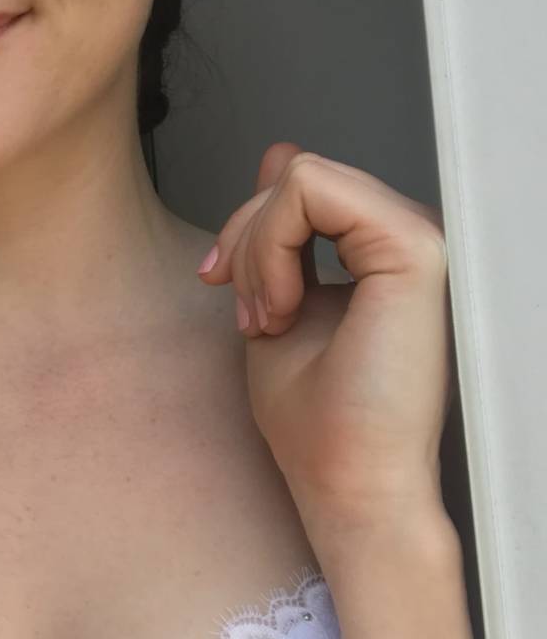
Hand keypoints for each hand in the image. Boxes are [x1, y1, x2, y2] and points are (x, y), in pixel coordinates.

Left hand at [197, 142, 456, 546]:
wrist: (347, 484)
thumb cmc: (317, 422)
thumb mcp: (276, 303)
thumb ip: (278, 236)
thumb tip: (278, 154)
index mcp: (378, 249)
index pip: (300, 187)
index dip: (247, 229)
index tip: (223, 288)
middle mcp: (404, 236)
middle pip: (295, 175)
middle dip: (246, 240)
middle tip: (252, 316)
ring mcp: (414, 235)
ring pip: (300, 177)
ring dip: (257, 250)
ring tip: (270, 318)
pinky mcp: (413, 245)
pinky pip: (310, 188)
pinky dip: (271, 245)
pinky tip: (284, 307)